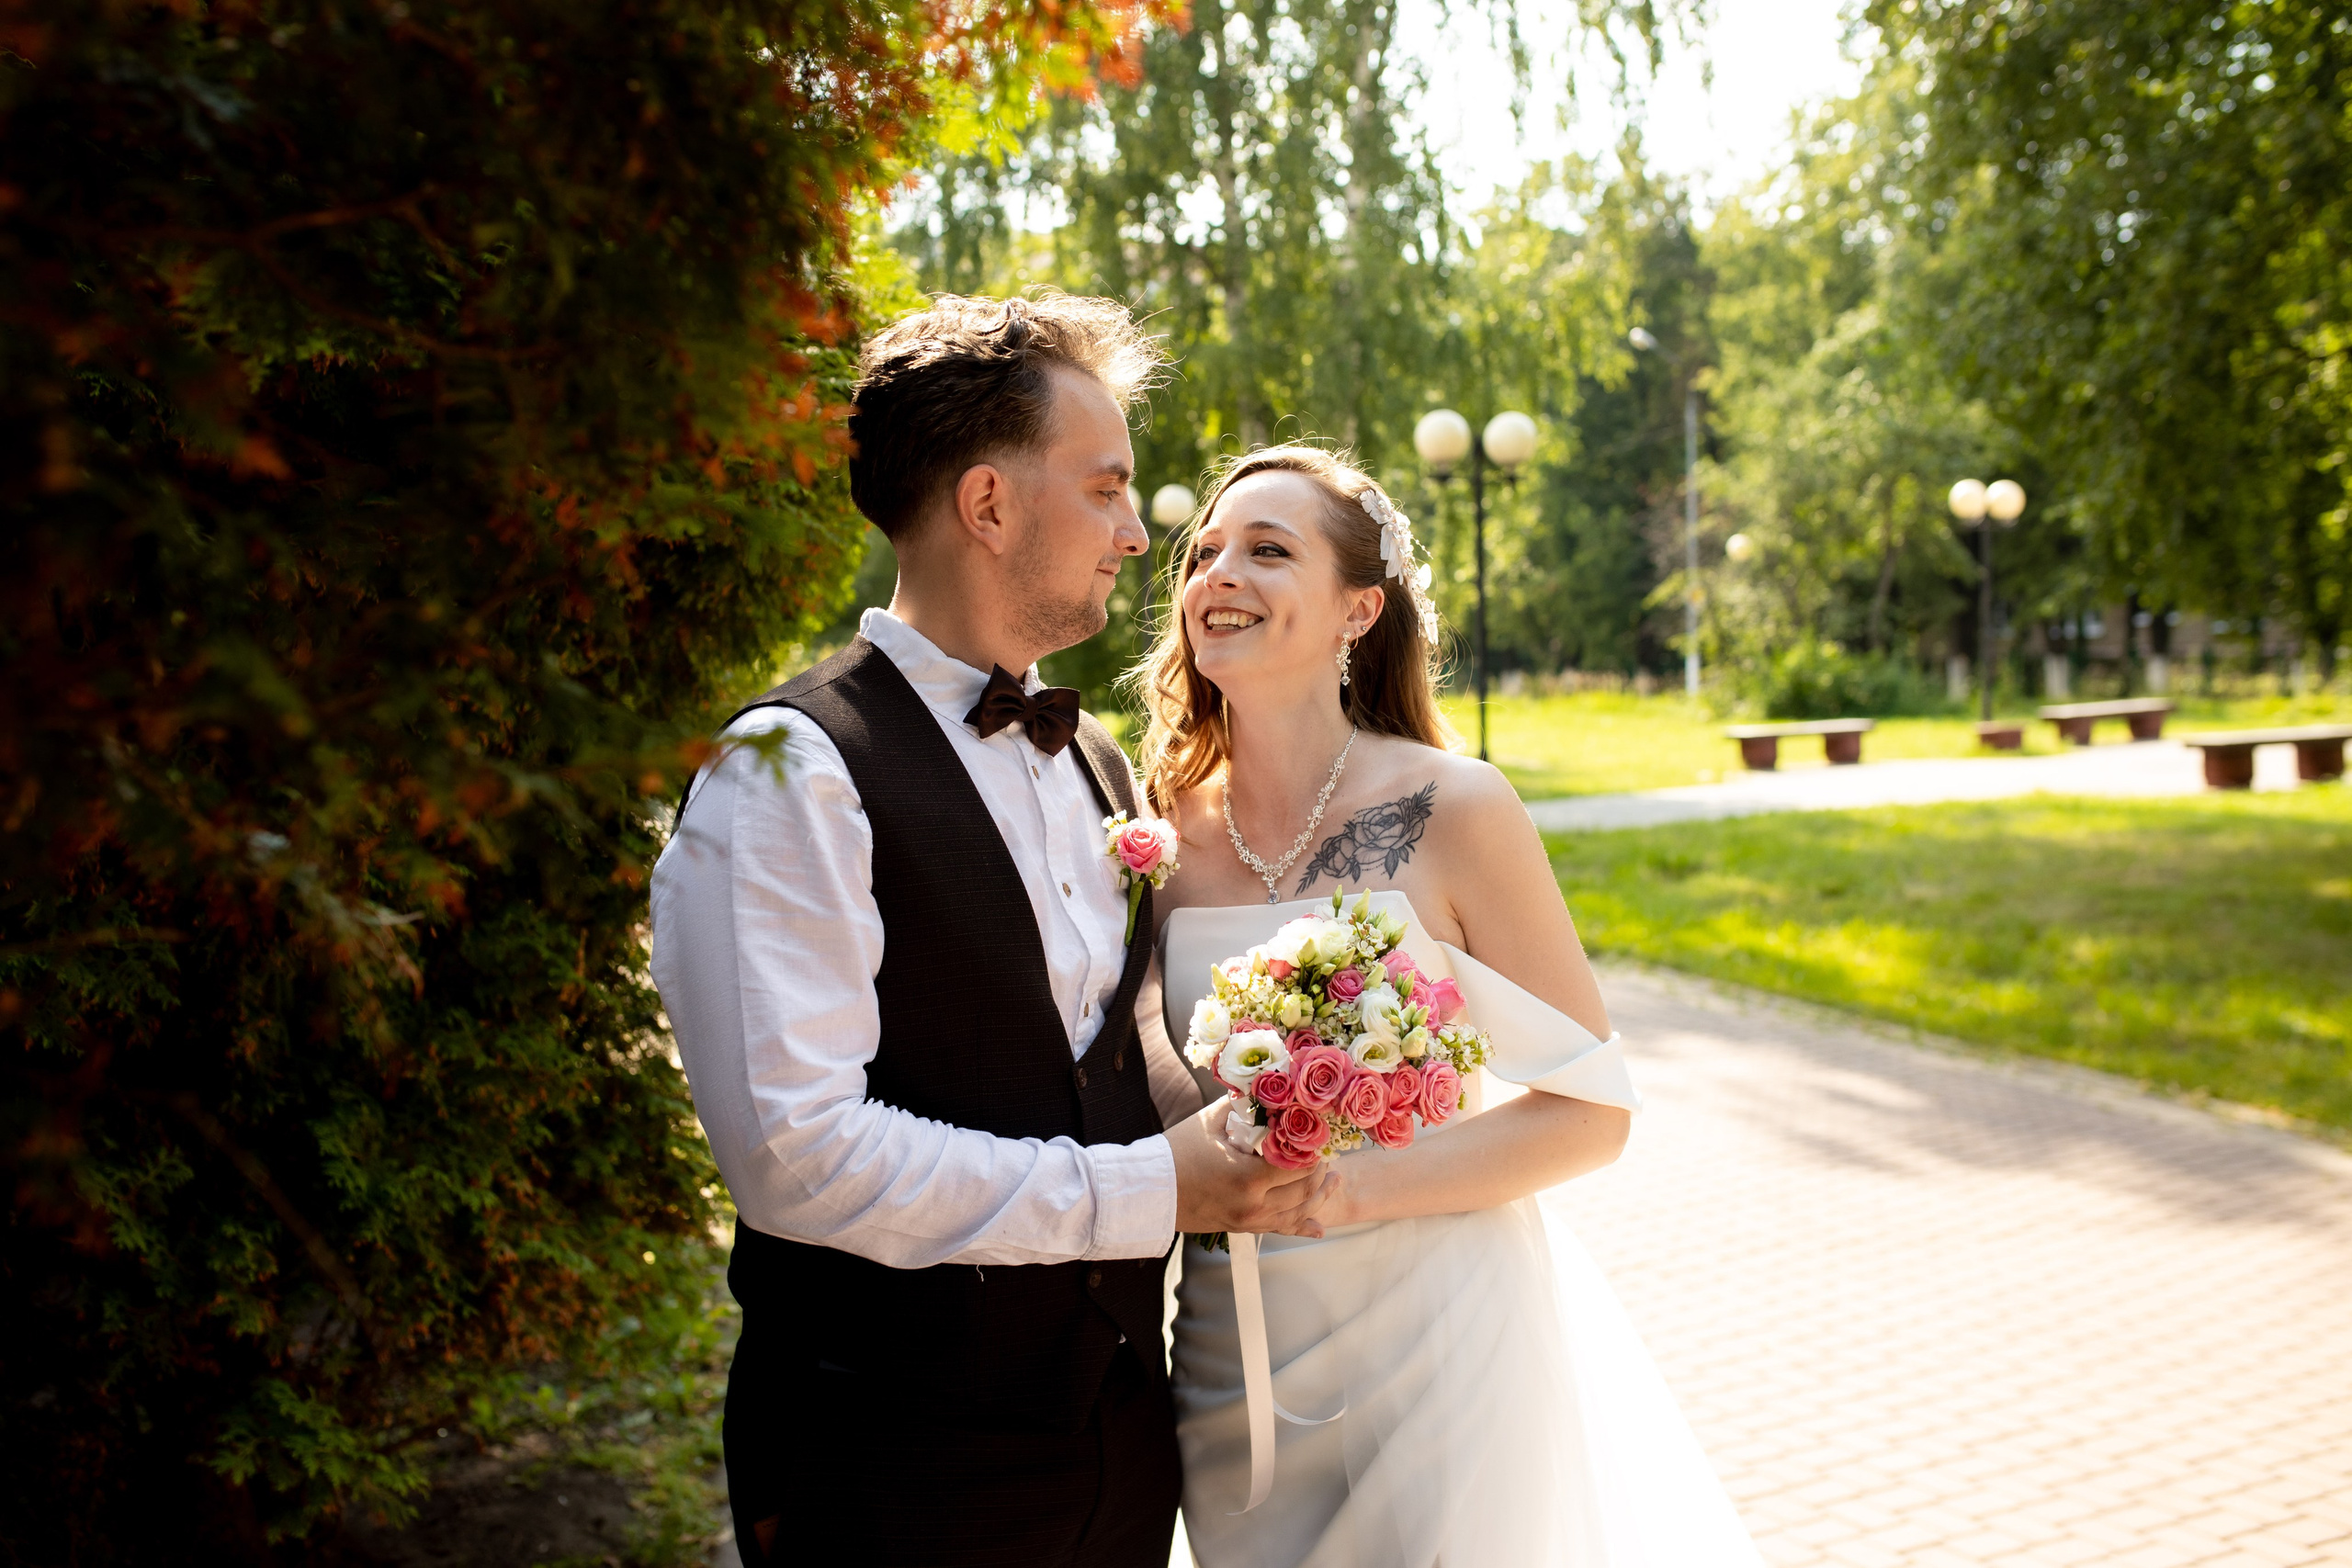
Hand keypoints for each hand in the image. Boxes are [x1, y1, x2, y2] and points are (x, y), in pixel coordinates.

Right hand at [1168, 1100, 1335, 1238]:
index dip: (1313, 1147)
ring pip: (1297, 1212)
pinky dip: (1302, 1228)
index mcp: (1247, 1176)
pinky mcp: (1243, 1228)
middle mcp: (1254, 1204)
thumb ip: (1241, 1105)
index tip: (1321, 1131)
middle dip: (1319, 1169)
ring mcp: (1249, 1220)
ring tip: (1335, 1180)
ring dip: (1319, 1195)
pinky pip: (1280, 1230)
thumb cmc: (1176, 1152)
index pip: (1297, 1162)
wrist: (1148, 1192)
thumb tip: (1264, 1085)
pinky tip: (1319, 1229)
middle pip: (1303, 1188)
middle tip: (1326, 1151)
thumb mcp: (1210, 1122)